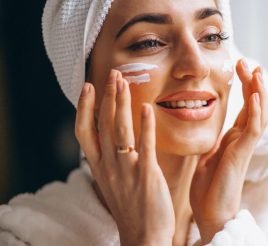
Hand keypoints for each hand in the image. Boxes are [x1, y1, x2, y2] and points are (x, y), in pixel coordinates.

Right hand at [75, 70, 173, 245]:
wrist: (143, 236)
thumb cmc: (131, 208)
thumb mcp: (113, 182)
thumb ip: (111, 159)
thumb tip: (113, 138)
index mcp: (99, 167)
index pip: (84, 132)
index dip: (84, 108)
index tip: (88, 87)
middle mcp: (108, 166)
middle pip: (103, 124)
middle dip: (107, 96)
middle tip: (113, 74)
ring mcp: (126, 170)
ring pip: (120, 130)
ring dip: (121, 104)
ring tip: (123, 82)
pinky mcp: (146, 175)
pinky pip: (145, 146)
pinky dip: (145, 126)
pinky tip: (147, 108)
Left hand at [190, 59, 267, 243]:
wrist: (210, 214)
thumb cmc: (208, 189)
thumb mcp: (207, 157)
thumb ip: (212, 141)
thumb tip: (208, 130)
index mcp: (234, 139)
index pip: (245, 108)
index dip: (246, 88)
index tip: (241, 68)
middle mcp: (242, 140)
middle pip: (255, 106)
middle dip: (253, 84)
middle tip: (250, 63)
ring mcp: (244, 147)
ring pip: (259, 114)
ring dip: (259, 92)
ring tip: (257, 71)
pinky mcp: (242, 155)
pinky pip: (252, 130)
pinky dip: (255, 112)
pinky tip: (254, 96)